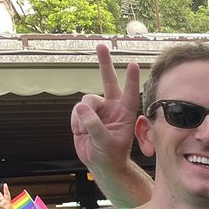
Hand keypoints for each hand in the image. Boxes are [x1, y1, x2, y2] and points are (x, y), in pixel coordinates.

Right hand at [70, 43, 142, 173]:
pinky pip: (76, 111)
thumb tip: (81, 108)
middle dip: (104, 63)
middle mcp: (112, 107)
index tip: (133, 64)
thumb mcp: (105, 143)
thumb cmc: (110, 155)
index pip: (129, 93)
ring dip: (83, 117)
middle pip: (108, 81)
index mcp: (125, 113)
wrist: (100, 163)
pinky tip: (80, 132)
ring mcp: (98, 109)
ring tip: (85, 131)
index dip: (130, 79)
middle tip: (102, 46)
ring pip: (86, 101)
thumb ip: (95, 126)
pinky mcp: (84, 113)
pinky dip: (75, 122)